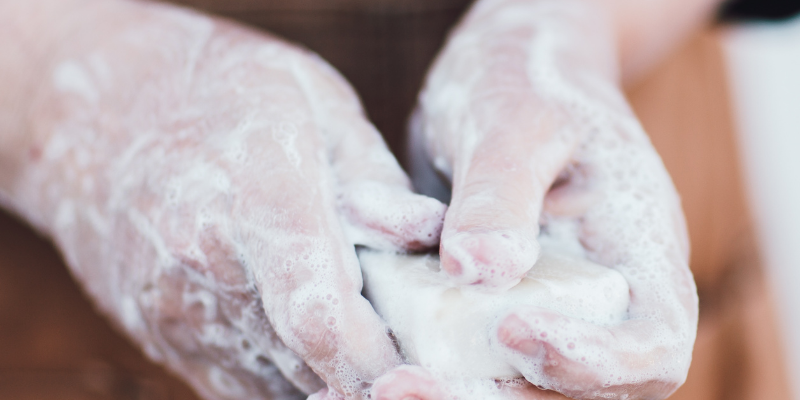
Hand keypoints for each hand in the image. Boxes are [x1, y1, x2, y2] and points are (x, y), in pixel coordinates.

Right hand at [1, 1, 443, 398]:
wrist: (88, 115)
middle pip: (309, 366)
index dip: (378, 362)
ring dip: (341, 386)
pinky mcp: (169, 340)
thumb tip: (433, 240)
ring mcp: (181, 315)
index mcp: (255, 200)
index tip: (434, 373)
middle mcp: (208, 270)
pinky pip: (248, 387)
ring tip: (392, 356)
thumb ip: (374, 179)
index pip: (320, 315)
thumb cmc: (221, 92)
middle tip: (434, 372)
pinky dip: (300, 381)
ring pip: (283, 387)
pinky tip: (336, 355)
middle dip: (379, 382)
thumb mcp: (315, 102)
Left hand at [411, 0, 698, 396]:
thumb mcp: (516, 115)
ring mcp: (555, 315)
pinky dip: (435, 376)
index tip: (511, 329)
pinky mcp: (500, 318)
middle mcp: (606, 300)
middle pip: (583, 394)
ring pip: (528, 393)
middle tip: (407, 387)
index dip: (594, 362)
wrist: (502, 75)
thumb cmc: (527, 79)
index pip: (654, 345)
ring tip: (387, 387)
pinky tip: (380, 368)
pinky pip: (477, 367)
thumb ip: (502, 188)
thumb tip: (478, 269)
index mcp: (642, 250)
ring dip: (462, 398)